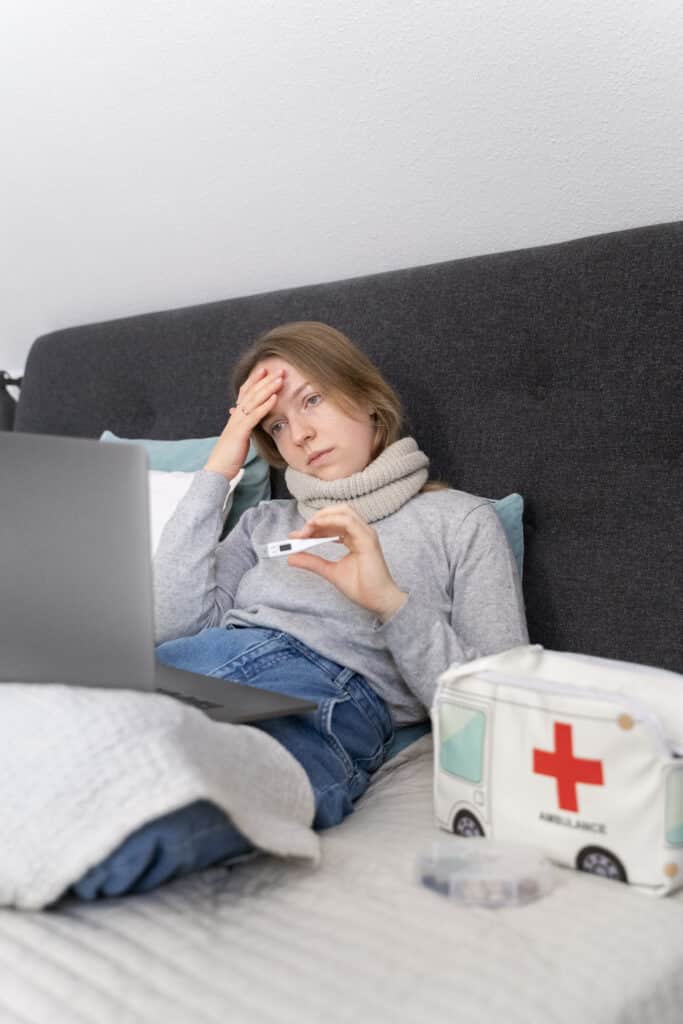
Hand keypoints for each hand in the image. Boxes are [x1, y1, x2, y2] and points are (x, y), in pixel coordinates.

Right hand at [203, 366, 284, 479]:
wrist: (218, 468)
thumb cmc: (230, 455)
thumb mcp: (239, 437)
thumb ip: (244, 427)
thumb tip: (249, 422)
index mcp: (236, 416)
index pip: (245, 393)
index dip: (255, 380)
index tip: (265, 370)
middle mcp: (236, 415)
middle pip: (251, 392)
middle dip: (265, 379)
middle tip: (279, 369)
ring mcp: (237, 422)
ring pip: (254, 400)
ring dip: (268, 388)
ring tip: (280, 379)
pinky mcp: (240, 431)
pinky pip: (254, 416)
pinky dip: (265, 406)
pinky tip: (274, 398)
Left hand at [286, 504, 408, 620]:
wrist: (377, 600)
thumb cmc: (361, 587)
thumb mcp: (330, 571)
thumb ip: (312, 562)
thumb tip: (291, 557)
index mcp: (354, 538)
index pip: (332, 524)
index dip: (313, 526)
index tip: (296, 536)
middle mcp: (361, 532)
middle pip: (337, 513)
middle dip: (316, 519)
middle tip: (300, 533)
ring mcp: (366, 533)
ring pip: (343, 512)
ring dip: (322, 518)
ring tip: (307, 529)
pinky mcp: (368, 539)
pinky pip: (348, 522)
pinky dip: (331, 521)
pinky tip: (317, 526)